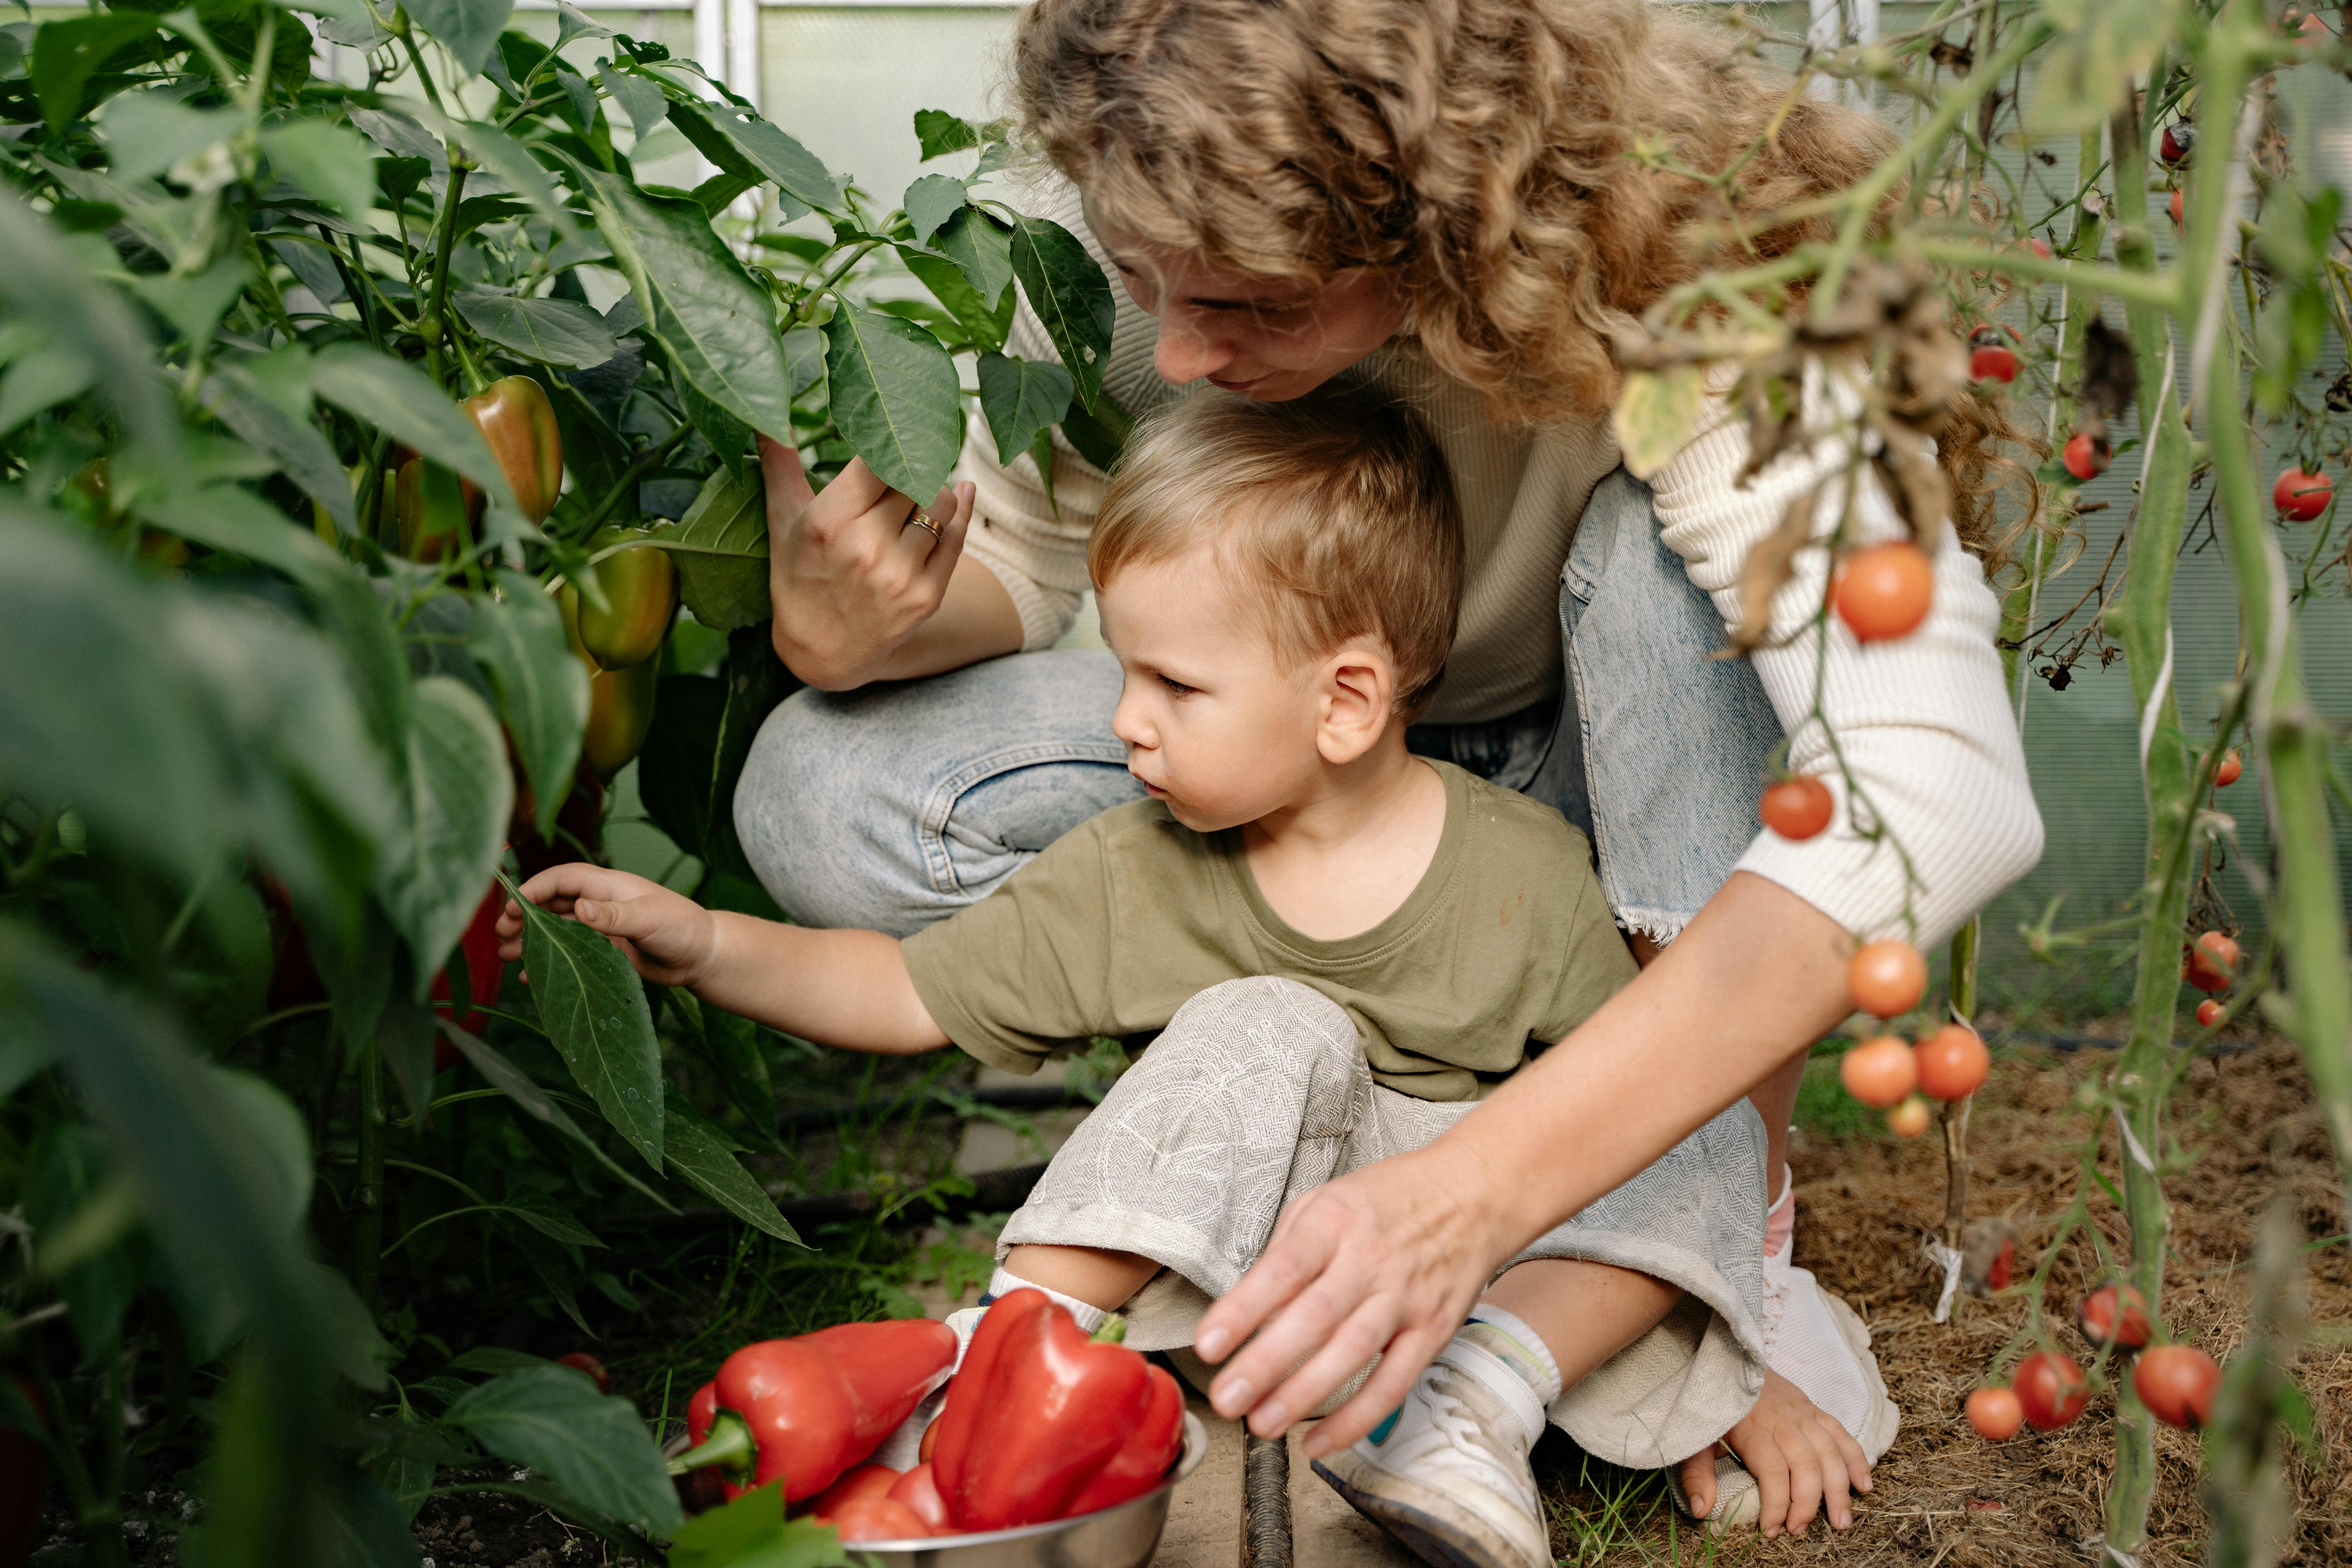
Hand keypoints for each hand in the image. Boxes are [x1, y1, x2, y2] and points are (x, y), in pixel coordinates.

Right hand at [496, 864, 719, 987]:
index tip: (514, 908)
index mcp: (610, 886)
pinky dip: (550, 962)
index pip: (564, 879)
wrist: (704, 957)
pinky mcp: (605, 951)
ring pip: (557, 930)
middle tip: (501, 935)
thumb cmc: (684, 928)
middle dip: (526, 916)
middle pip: (553, 903)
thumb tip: (579, 908)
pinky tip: (532, 976)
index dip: (536, 888)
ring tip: (507, 956)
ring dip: (533, 940)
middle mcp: (602, 904)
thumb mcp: (650, 918)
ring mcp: (602, 928)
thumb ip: (614, 915)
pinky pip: (570, 954)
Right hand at [762, 435, 975, 689]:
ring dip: (932, 490)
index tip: (885, 435)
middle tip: (897, 469)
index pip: (878, 458)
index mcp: (829, 522)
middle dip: (905, 468)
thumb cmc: (798, 575)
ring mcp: (900, 574)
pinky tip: (961, 491)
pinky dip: (960, 510)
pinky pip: (958, 535)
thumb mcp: (782, 520)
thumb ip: (779, 464)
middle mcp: (866, 548)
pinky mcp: (927, 595)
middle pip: (911, 476)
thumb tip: (763, 417)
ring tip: (913, 495)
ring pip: (941, 501)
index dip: (885, 443)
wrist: (822, 651)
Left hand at [1193, 1148, 1505, 1454]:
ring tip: (1261, 1423)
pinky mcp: (1433, 1329)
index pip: (1284, 1267)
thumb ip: (1285, 1251)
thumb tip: (1247, 1307)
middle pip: (1315, 1316)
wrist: (1474, 1194)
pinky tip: (1320, 1439)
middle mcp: (1370, 1259)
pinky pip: (1394, 1382)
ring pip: (1353, 1351)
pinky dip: (1357, 1417)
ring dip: (1304, 1394)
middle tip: (1227, 1398)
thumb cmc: (1391, 1199)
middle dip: (1266, 1363)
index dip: (1244, 1307)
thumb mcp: (1326, 1201)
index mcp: (1335, 1221)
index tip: (1208, 1343)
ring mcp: (1405, 1296)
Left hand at [1675, 1369, 1870, 1536]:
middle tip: (1800, 1530)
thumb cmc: (1712, 1402)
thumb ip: (1696, 1472)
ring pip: (1829, 1451)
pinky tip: (1863, 1484)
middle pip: (1806, 1464)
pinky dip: (1856, 1458)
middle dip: (1808, 1503)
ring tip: (1842, 1521)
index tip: (1771, 1530)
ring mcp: (1801, 1411)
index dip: (1776, 1504)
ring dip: (1839, 1488)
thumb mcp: (1695, 1434)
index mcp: (1752, 1427)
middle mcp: (1782, 1419)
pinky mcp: (1812, 1406)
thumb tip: (1700, 1510)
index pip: (1773, 1471)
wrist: (1727, 1354)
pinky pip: (1841, 1432)